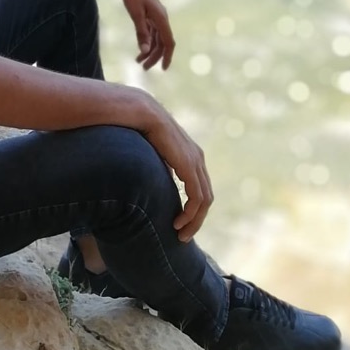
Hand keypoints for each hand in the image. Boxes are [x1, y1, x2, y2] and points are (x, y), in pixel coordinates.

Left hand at [118, 0, 175, 69]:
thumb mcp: (135, 14)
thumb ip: (141, 32)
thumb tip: (145, 51)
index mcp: (161, 18)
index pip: (168, 42)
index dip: (167, 56)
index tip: (162, 69)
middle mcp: (162, 17)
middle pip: (162, 42)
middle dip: (154, 56)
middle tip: (143, 67)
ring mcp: (157, 15)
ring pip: (157, 38)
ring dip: (150, 50)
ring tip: (138, 61)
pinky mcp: (151, 13)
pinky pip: (152, 31)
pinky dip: (147, 41)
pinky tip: (140, 48)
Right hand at [142, 106, 213, 240]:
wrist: (143, 114)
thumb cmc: (144, 131)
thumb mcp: (157, 155)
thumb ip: (165, 168)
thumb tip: (162, 183)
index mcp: (192, 155)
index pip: (200, 188)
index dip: (193, 208)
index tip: (180, 222)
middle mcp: (198, 159)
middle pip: (206, 198)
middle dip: (196, 219)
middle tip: (183, 235)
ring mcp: (196, 162)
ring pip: (204, 201)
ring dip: (194, 221)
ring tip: (181, 234)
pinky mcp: (190, 166)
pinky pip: (197, 197)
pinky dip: (191, 214)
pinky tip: (178, 223)